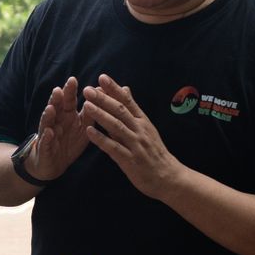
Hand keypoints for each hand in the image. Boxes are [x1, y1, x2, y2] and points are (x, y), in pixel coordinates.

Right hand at [21, 76, 89, 182]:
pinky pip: (46, 142)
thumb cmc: (69, 142)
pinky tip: (49, 133)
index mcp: (66, 115)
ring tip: (51, 108)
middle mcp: (56, 121)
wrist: (53, 164)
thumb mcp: (83, 127)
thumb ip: (91, 112)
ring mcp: (48, 133)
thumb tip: (101, 93)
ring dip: (48, 115)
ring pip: (47, 122)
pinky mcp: (45, 147)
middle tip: (59, 89)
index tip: (73, 80)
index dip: (69, 91)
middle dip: (56, 99)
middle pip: (55, 107)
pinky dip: (47, 137)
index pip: (68, 100)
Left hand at [82, 74, 184, 199]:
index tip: (102, 77)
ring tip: (86, 105)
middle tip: (87, 89)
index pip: (128, 101)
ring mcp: (136, 145)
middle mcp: (140, 130)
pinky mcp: (130, 160)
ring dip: (101, 115)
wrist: (168, 177)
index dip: (114, 89)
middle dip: (103, 99)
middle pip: (121, 111)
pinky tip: (89, 131)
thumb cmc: (154, 152)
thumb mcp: (146, 127)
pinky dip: (101, 139)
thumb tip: (125, 88)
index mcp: (143, 121)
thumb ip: (132, 109)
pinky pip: (114, 147)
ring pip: (117, 127)